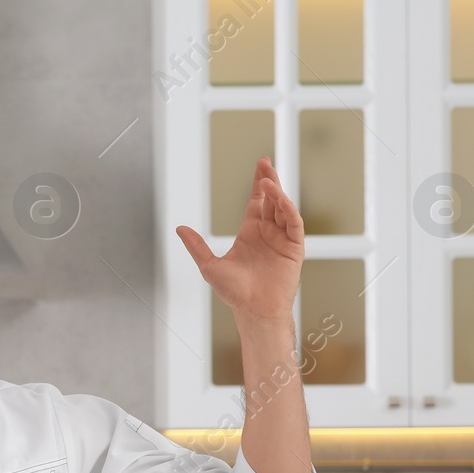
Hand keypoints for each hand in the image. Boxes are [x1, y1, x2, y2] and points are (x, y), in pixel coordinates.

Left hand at [176, 156, 303, 323]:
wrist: (253, 309)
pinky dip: (288, 210)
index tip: (260, 165)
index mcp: (250, 233)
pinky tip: (280, 199)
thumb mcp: (209, 265)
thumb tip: (179, 229)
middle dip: (269, 180)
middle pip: (271, 200)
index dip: (258, 183)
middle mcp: (267, 232)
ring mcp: (282, 239)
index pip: (256, 201)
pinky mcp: (294, 248)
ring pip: (282, 209)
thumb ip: (196, 246)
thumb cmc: (234, 292)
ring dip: (277, 193)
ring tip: (268, 180)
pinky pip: (294, 224)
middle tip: (266, 162)